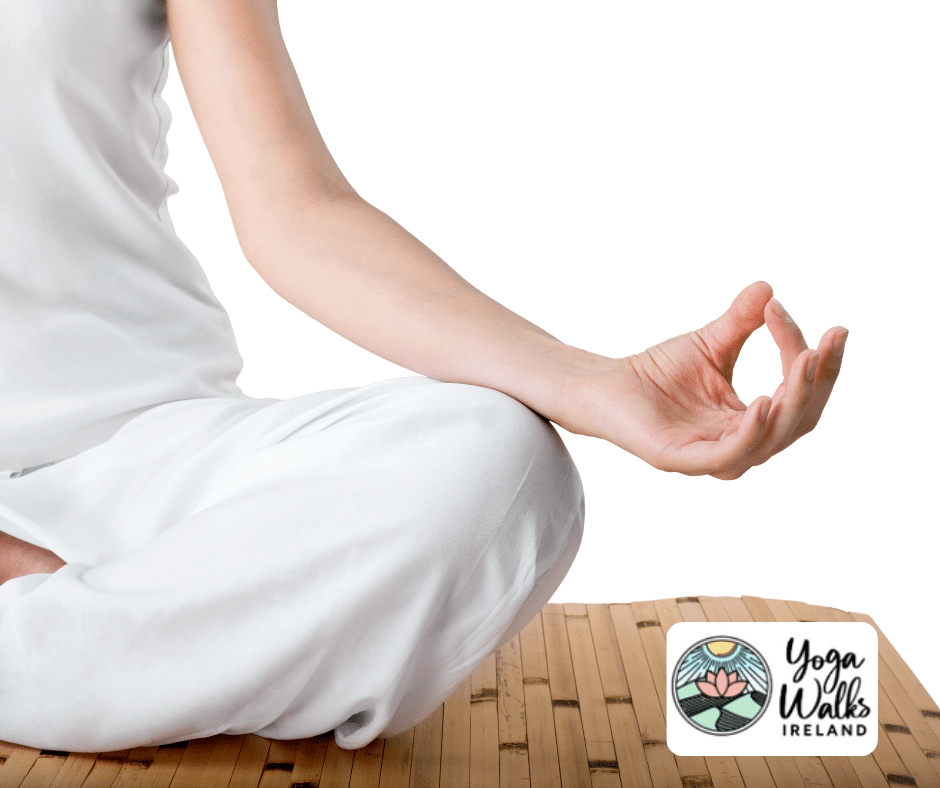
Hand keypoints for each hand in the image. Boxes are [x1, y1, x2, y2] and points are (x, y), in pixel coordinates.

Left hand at [569, 281, 847, 477]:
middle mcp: (740, 445)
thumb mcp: (710, 342)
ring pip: (771, 441)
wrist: (605, 384)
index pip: (800, 395)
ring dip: (793, 402)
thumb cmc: (656, 371)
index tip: (830, 327)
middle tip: (822, 346)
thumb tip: (768, 288)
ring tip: (804, 363)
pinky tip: (765, 401)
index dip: (819, 364)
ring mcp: (712, 456)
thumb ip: (742, 321)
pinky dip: (752, 432)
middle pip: (798, 422)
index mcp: (752, 422)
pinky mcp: (682, 459)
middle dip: (816, 384)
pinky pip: (729, 453)